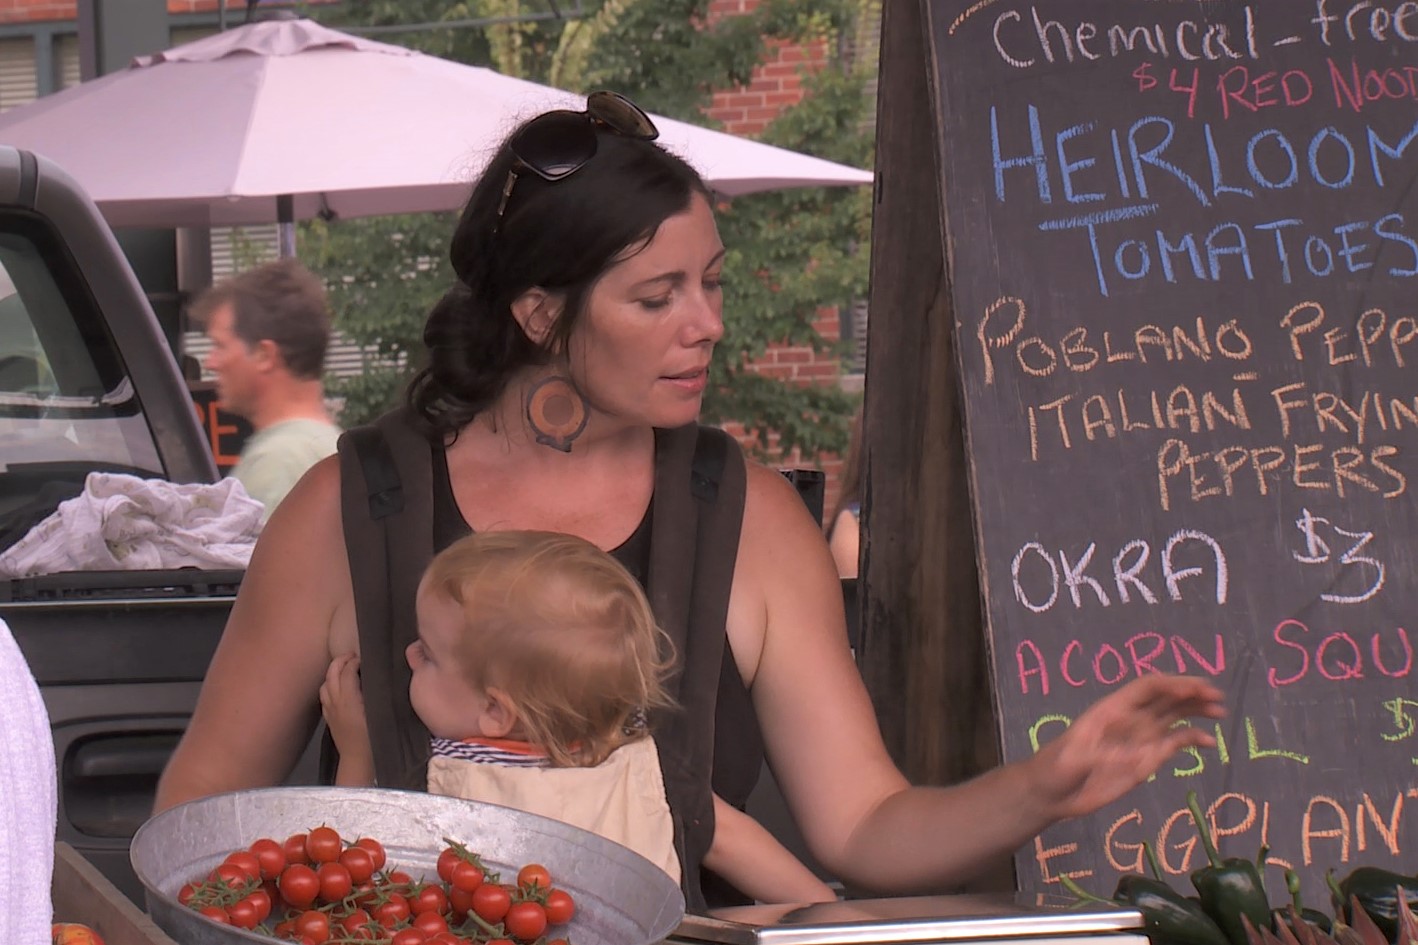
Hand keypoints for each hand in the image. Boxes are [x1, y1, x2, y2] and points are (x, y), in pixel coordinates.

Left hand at [319, 653, 369, 757]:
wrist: (358, 760)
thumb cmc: (373, 737)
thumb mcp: (380, 713)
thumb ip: (377, 693)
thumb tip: (379, 677)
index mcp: (349, 698)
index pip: (347, 671)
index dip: (355, 661)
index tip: (365, 658)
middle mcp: (335, 701)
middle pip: (332, 673)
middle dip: (341, 661)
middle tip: (353, 656)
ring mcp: (329, 709)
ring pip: (325, 683)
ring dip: (333, 672)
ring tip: (345, 669)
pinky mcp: (328, 718)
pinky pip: (324, 695)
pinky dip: (329, 685)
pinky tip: (337, 688)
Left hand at [1032, 673, 1225, 820]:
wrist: (1052, 792)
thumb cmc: (1055, 769)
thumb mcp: (1070, 760)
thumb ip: (1093, 755)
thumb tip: (1119, 755)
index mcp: (1111, 710)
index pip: (1146, 688)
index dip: (1169, 684)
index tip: (1192, 689)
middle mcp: (1130, 719)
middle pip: (1165, 697)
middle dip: (1190, 692)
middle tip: (1215, 696)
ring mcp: (1140, 738)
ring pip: (1174, 715)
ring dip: (1196, 710)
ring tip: (1219, 711)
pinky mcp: (1146, 759)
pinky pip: (1174, 743)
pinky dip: (1193, 739)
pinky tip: (1209, 743)